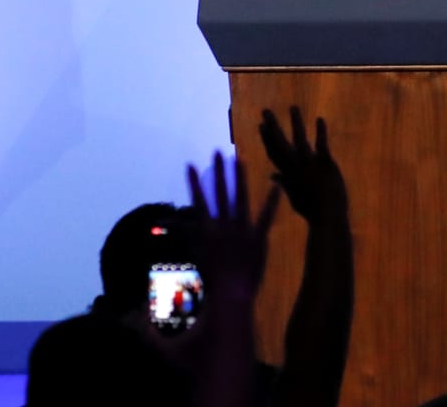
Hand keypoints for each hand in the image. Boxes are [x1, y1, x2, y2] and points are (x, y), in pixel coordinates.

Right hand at [187, 150, 281, 307]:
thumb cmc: (210, 279)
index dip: (194, 182)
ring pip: (240, 198)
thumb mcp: (194, 256)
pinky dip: (272, 201)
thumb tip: (171, 226)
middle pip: (220, 193)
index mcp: (207, 230)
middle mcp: (224, 226)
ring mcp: (242, 230)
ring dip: (239, 177)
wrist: (231, 294)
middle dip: (218, 172)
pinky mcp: (258, 238)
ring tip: (239, 159)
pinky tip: (276, 185)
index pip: (198, 201)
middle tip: (218, 152)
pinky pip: (266, 217)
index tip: (190, 164)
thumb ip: (185, 238)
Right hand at [258, 107, 347, 225]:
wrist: (328, 216)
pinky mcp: (325, 163)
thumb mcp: (294, 197)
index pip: (273, 152)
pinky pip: (321, 144)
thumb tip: (273, 175)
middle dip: (272, 126)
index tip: (261, 124)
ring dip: (296, 122)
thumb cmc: (311, 209)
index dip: (267, 138)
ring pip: (299, 139)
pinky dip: (321, 131)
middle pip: (280, 143)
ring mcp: (309, 164)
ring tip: (293, 107)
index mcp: (287, 174)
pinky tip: (320, 119)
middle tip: (266, 110)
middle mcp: (295, 167)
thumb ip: (284, 183)